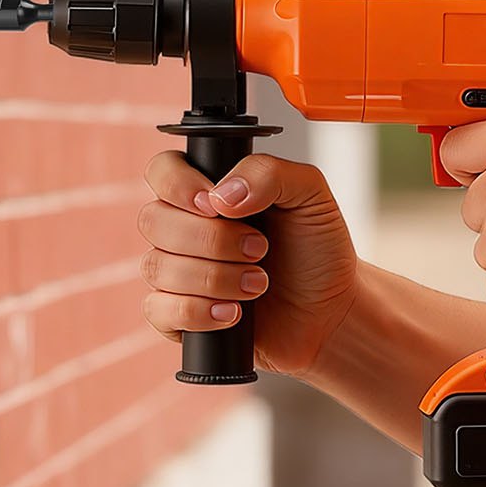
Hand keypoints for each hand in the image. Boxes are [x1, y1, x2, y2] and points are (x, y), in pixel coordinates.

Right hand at [137, 151, 361, 378]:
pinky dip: (198, 311)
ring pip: (156, 266)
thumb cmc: (318, 249)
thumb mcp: (309, 193)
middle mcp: (184, 227)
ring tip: (258, 284)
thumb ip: (267, 173)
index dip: (178, 186)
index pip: (161, 171)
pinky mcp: (178, 315)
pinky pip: (158, 310)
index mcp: (207, 190)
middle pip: (153, 220)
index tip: (215, 205)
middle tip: (259, 249)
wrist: (332, 310)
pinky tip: (234, 312)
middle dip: (211, 239)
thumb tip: (221, 196)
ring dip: (214, 277)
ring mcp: (177, 272)